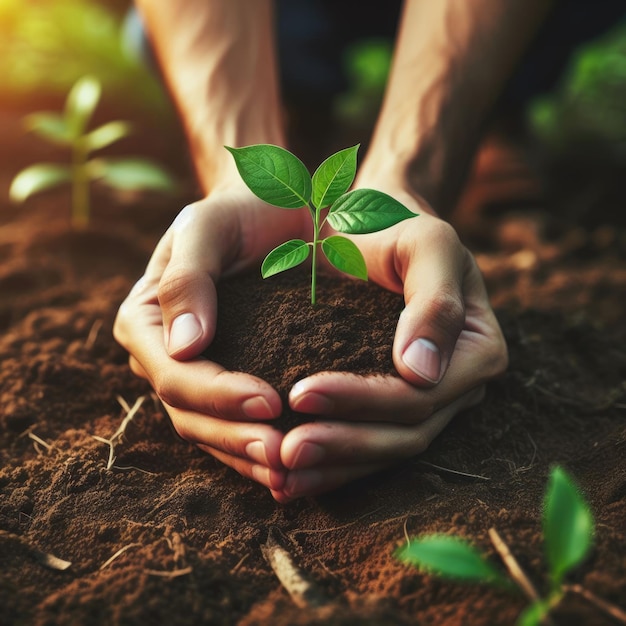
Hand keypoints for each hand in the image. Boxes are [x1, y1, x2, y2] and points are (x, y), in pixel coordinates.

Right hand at [114, 181, 309, 491]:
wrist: (270, 213)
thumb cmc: (239, 212)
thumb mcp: (207, 227)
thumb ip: (187, 279)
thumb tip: (182, 346)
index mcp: (146, 323)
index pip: (174, 374)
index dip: (218, 394)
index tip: (270, 401)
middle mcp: (164, 357)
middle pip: (190, 414)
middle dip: (236, 437)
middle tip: (285, 454)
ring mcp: (196, 375)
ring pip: (213, 431)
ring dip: (249, 456)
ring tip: (292, 469)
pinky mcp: (230, 383)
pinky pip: (239, 425)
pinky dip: (260, 448)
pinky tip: (295, 465)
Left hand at [274, 180, 507, 501]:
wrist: (377, 223)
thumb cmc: (400, 224)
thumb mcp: (427, 245)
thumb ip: (435, 303)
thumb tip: (421, 373)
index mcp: (476, 351)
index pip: (419, 395)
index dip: (361, 401)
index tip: (299, 393)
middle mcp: (457, 384)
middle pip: (403, 434)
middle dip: (341, 445)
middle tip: (283, 451)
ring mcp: (429, 400)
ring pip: (384, 450)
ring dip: (332, 467)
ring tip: (279, 476)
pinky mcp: (393, 404)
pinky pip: (366, 443)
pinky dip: (330, 463)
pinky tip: (287, 475)